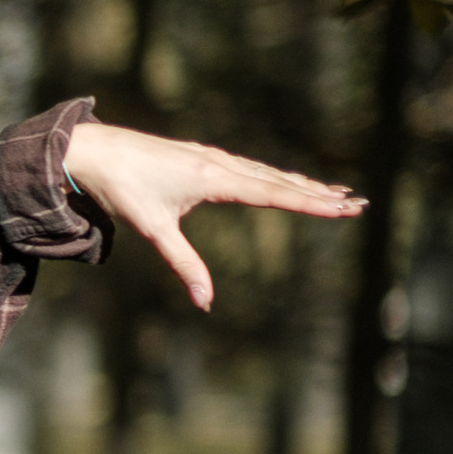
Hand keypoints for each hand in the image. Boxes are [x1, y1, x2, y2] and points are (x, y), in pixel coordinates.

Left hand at [61, 120, 366, 312]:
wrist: (94, 150)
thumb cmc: (122, 188)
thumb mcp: (154, 230)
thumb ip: (184, 265)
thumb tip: (204, 302)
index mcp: (214, 178)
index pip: (273, 194)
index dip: (311, 203)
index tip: (344, 208)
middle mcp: (219, 162)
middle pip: (279, 181)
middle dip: (318, 194)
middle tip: (358, 203)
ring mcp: (211, 156)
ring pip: (266, 172)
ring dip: (300, 183)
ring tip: (332, 193)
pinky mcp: (200, 156)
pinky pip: (248, 167)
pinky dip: (273, 176)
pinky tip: (282, 181)